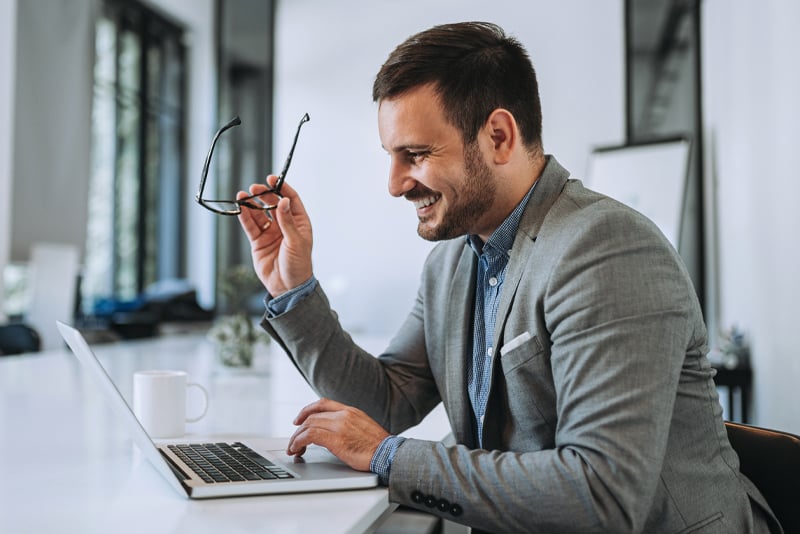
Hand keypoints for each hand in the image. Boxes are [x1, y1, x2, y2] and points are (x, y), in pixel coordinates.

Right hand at [237, 175, 312, 296]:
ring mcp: (271, 233)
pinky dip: (245, 217)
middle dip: (263, 195)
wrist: (288, 287)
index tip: (272, 179)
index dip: (282, 188)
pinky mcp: (259, 242)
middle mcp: (284, 226)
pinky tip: (240, 208)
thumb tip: (283, 201)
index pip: (291, 200)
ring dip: (252, 205)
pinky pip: (251, 226)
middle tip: (254, 188)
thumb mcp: (296, 242)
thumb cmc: (299, 266)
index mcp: (299, 223)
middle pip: (272, 204)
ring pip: (259, 214)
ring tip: (243, 196)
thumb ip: (287, 222)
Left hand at [287, 398, 389, 471]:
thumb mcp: (362, 429)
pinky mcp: (336, 439)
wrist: (388, 454)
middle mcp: (344, 415)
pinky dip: (299, 442)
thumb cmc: (378, 447)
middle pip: (312, 415)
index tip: (299, 419)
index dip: (307, 410)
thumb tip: (333, 434)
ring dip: (296, 437)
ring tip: (293, 449)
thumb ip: (347, 426)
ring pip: (308, 425)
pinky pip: (310, 435)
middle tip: (293, 441)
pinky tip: (297, 449)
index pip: (323, 403)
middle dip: (298, 428)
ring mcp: (340, 425)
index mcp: (351, 411)